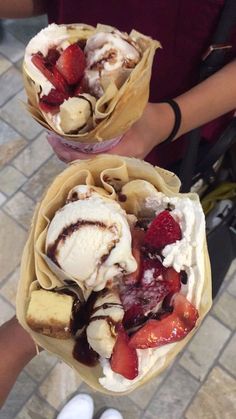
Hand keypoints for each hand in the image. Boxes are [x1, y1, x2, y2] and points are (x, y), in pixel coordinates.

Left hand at [47, 102, 174, 161]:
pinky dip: (79, 154)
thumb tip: (86, 105)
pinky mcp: (112, 159)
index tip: (57, 143)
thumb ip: (113, 112)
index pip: (91, 160)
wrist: (162, 125)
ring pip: (87, 165)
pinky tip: (69, 144)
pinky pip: (92, 160)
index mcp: (124, 154)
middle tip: (52, 140)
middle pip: (85, 166)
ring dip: (71, 155)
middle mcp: (118, 163)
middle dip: (66, 155)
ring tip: (56, 141)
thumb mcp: (132, 111)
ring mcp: (115, 163)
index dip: (71, 154)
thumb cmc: (148, 117)